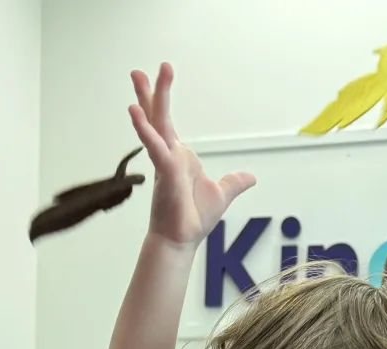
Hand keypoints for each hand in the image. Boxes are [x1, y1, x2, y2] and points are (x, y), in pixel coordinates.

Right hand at [129, 64, 254, 247]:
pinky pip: (155, 147)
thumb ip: (234, 183)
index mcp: (179, 157)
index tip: (159, 77)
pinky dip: (146, 130)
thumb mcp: (221, 194)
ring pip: (155, 124)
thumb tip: (251, 177)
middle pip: (159, 116)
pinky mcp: (165, 172)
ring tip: (137, 76)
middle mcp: (169, 155)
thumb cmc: (193, 219)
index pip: (167, 123)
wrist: (181, 241)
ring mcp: (165, 162)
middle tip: (140, 69)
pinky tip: (136, 113)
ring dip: (146, 100)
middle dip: (152, 91)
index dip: (162, 100)